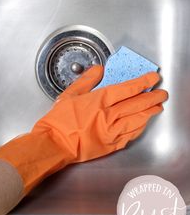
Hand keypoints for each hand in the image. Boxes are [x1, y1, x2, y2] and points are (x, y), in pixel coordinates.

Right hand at [0, 66, 167, 194]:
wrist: (54, 144)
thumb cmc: (59, 121)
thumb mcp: (70, 94)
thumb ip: (87, 80)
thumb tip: (99, 69)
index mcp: (100, 101)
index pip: (128, 89)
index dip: (143, 83)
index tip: (153, 78)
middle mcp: (109, 117)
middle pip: (137, 105)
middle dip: (152, 98)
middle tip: (162, 93)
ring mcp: (111, 132)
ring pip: (137, 120)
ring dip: (149, 112)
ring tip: (157, 107)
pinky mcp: (110, 145)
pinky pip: (130, 135)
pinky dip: (139, 127)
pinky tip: (143, 123)